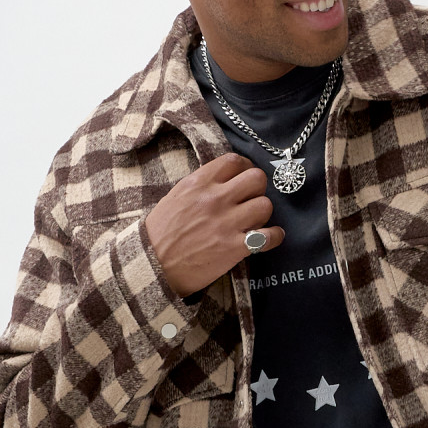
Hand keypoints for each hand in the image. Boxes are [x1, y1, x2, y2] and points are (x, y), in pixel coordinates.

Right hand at [145, 154, 283, 296]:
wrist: (152, 266)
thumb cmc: (160, 233)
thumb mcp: (175, 198)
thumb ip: (200, 186)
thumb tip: (222, 180)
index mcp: (198, 183)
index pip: (233, 161)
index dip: (244, 167)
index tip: (243, 176)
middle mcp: (215, 199)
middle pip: (256, 178)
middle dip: (257, 188)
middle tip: (251, 198)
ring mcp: (226, 223)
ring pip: (265, 205)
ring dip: (263, 213)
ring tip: (254, 220)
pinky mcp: (235, 248)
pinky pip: (270, 236)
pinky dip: (274, 237)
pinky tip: (269, 237)